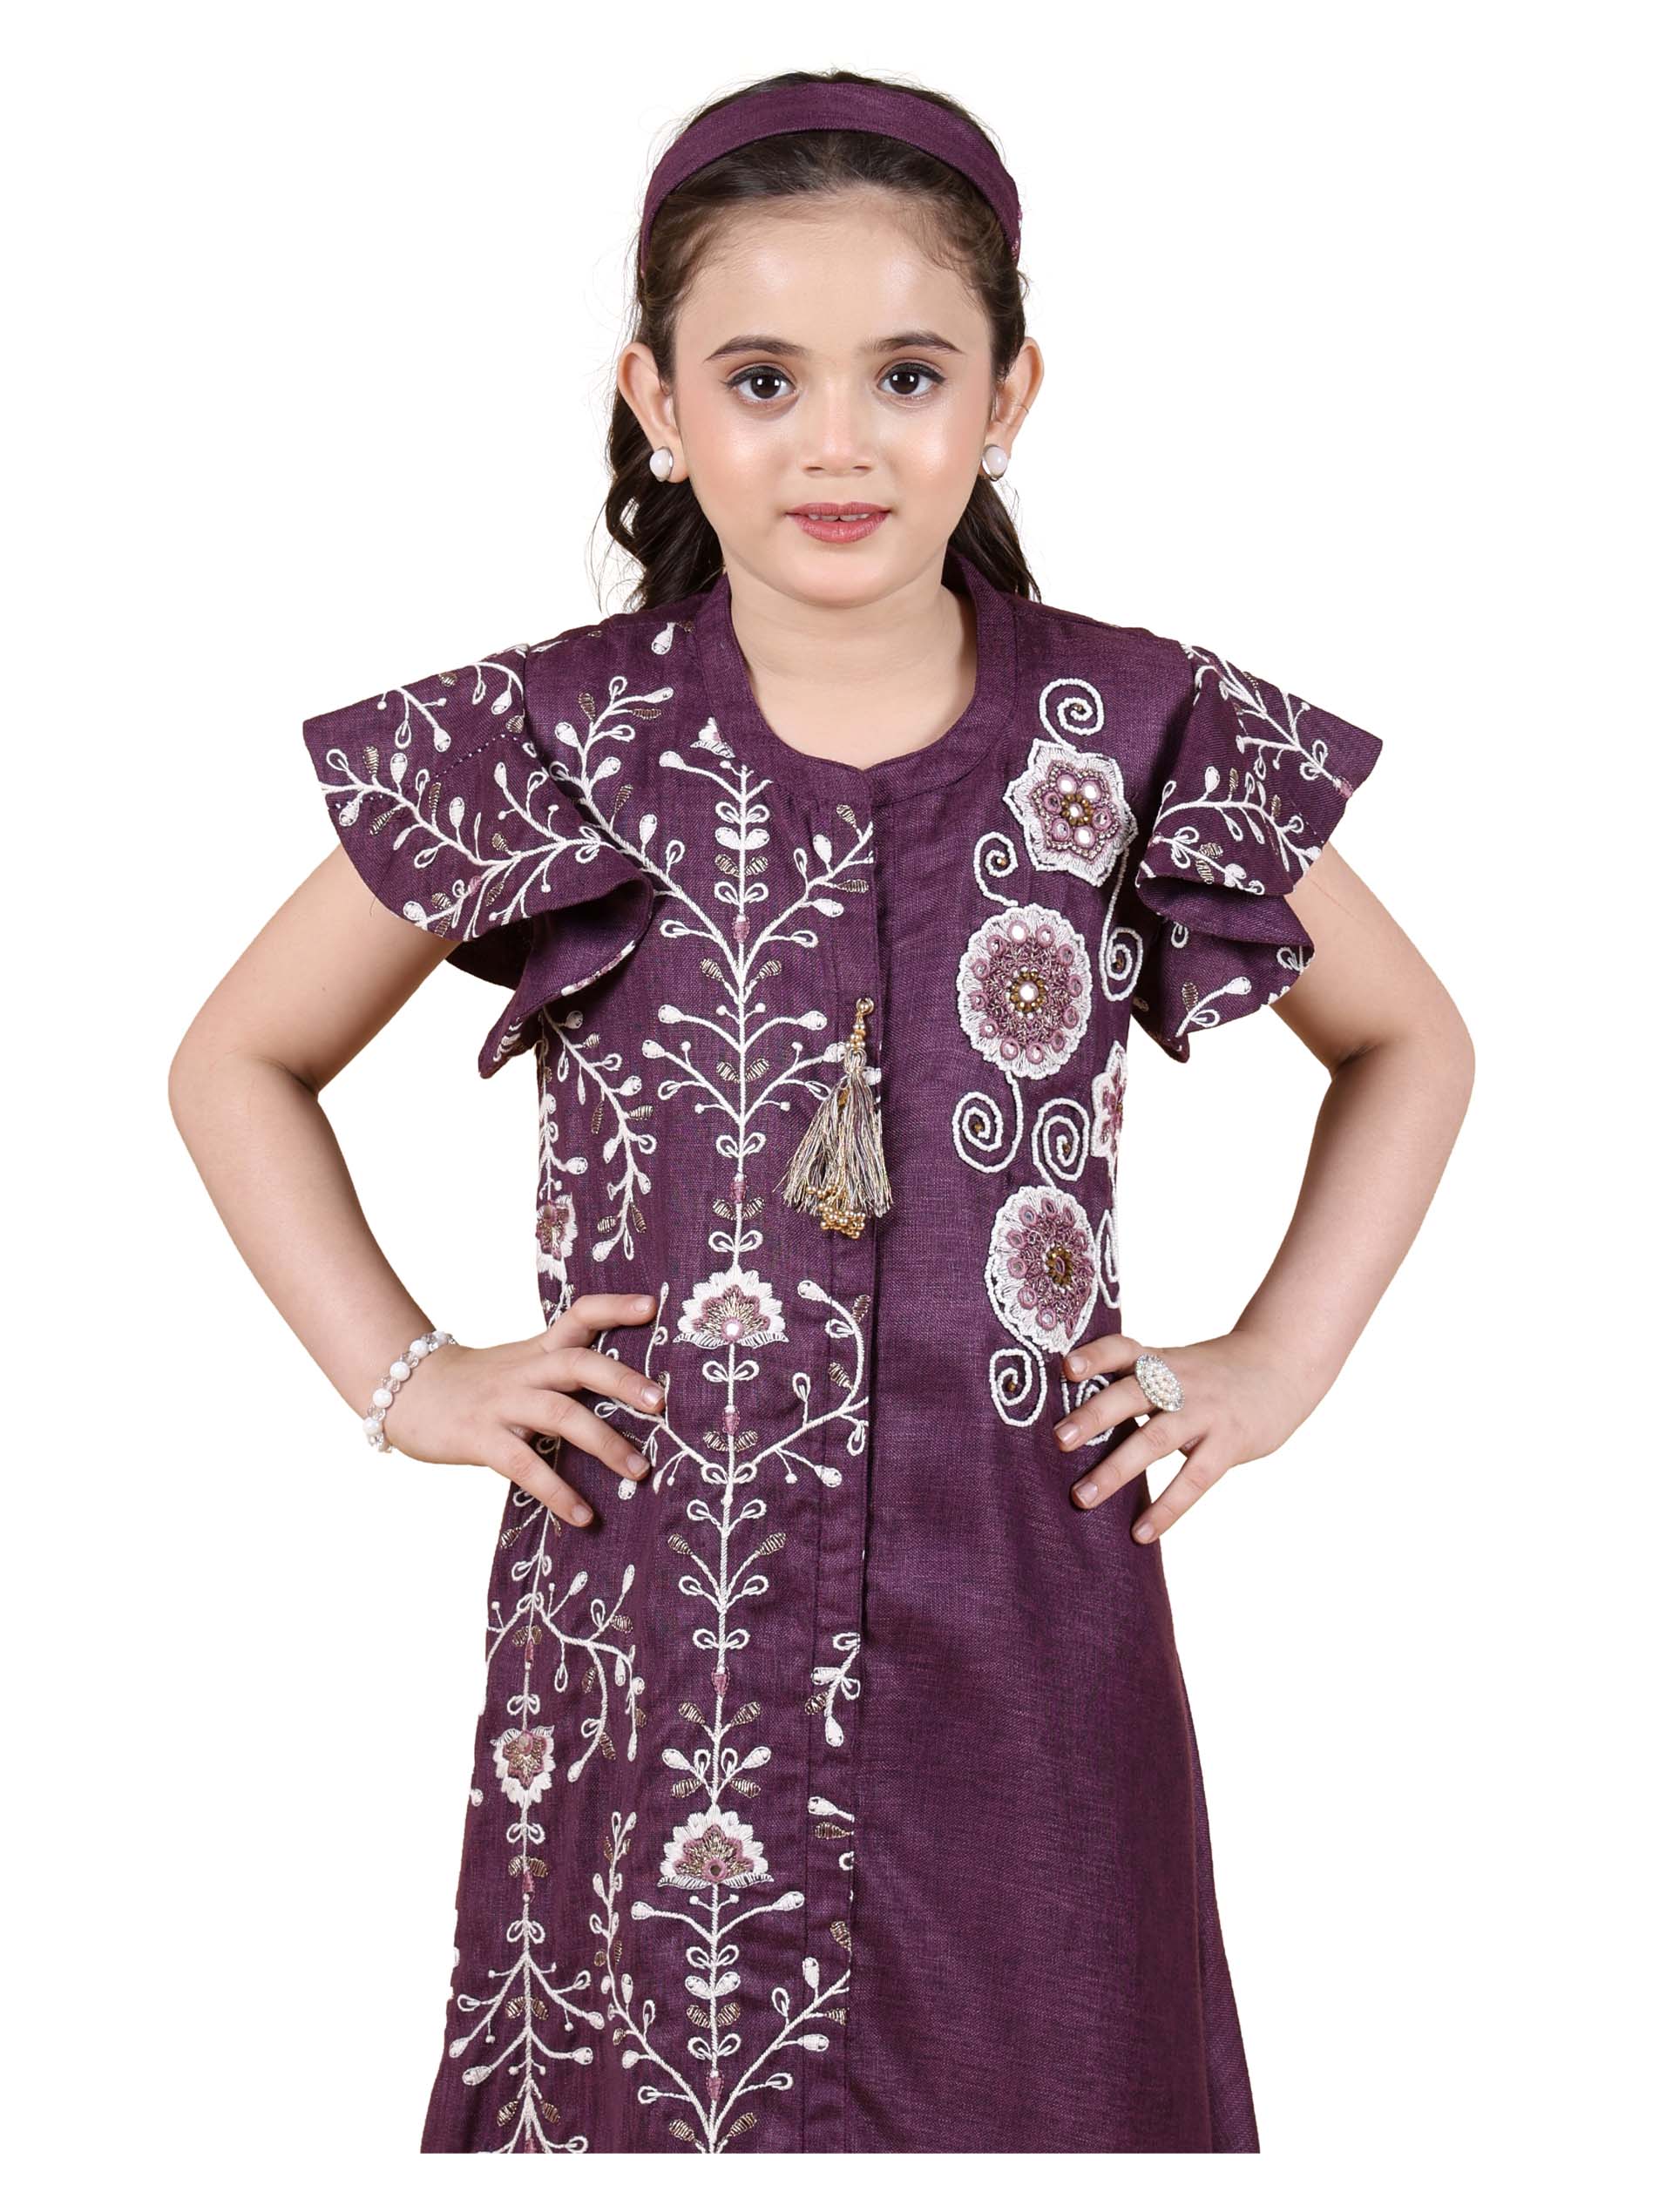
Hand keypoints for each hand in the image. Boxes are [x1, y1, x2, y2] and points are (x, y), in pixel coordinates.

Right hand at [380, 1290, 663, 1528]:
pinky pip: (525, 1466)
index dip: (615, 1307)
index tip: (653, 1305)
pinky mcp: (481, 1439)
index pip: (579, 1315)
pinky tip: (582, 1516)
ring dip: (605, 1444)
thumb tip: (626, 1389)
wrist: (405, 1392)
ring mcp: (502, 1405)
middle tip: (660, 1404)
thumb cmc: (476, 1385)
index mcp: (538, 1351)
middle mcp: (525, 1372)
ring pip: (561, 1415)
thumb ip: (561, 1370)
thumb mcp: (520, 1365)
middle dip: (622, 1381)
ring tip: (639, 1471)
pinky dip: (557, 1493)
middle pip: (579, 1364)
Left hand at [1053, 1328, 1310, 1541]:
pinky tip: (1141, 1532)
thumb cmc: (1213, 1375)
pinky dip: (1167, 1507)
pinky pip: (1195, 1478)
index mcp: (1159, 1360)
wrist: (1282, 1365)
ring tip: (1082, 1499)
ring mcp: (1205, 1412)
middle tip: (1058, 1440)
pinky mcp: (1230, 1442)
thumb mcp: (1175, 1365)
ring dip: (1116, 1469)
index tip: (1066, 1368)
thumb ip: (1136, 1384)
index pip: (1123, 1348)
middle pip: (1132, 1393)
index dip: (1095, 1356)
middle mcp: (1178, 1381)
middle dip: (1094, 1415)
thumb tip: (1077, 1421)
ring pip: (1156, 1439)